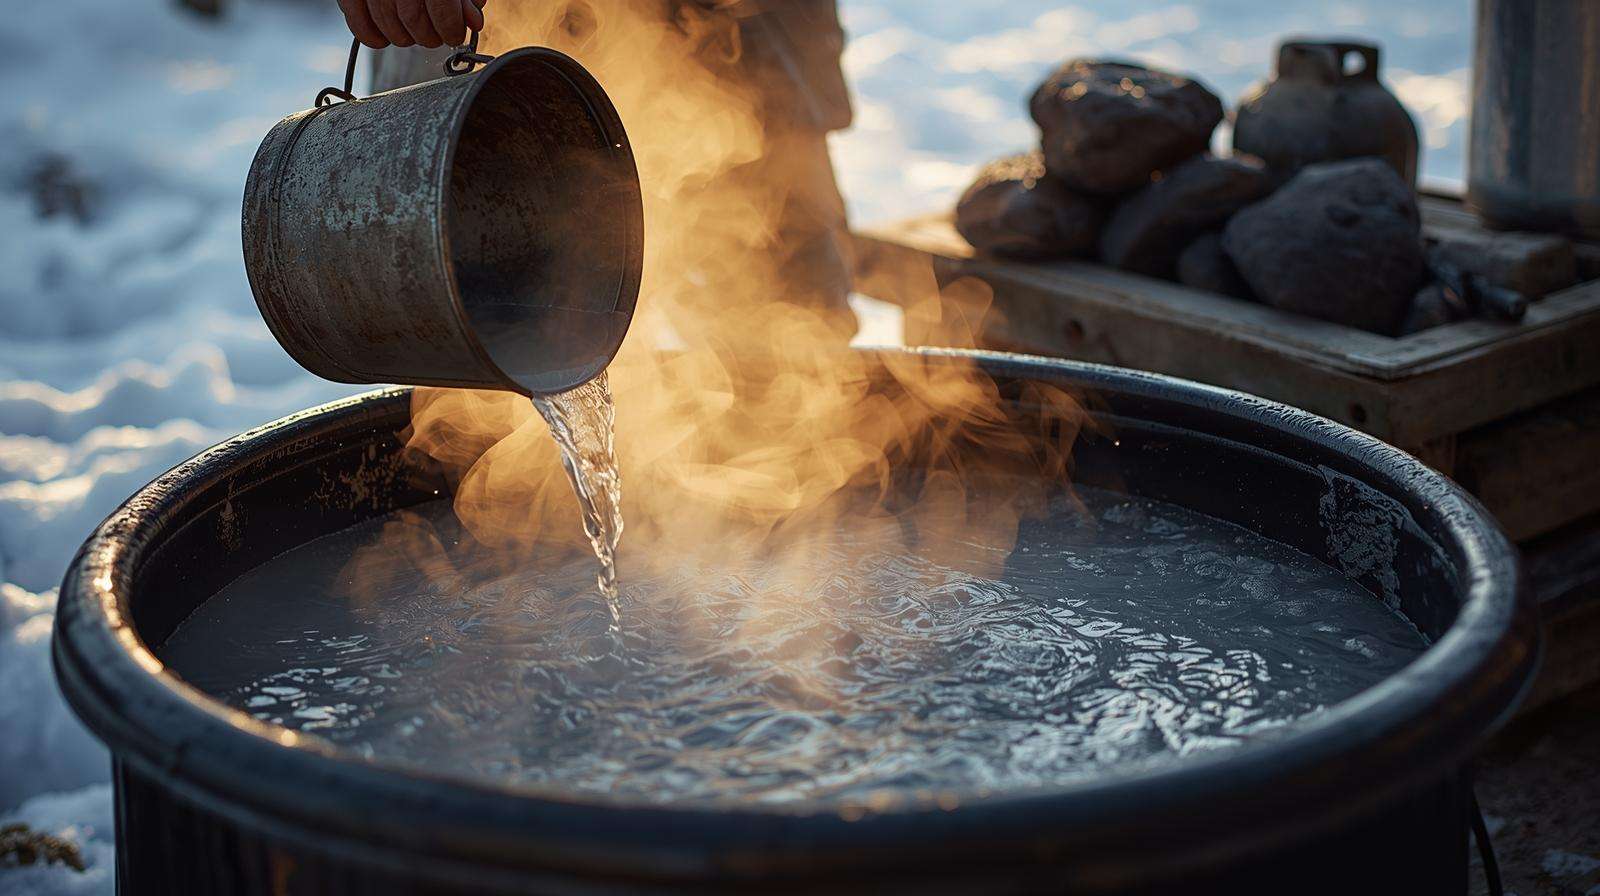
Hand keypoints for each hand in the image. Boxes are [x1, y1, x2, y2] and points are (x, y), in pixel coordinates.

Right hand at [337, 0, 486, 48]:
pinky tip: (387, 36)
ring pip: (390, 29)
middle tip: (437, 35)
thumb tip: (473, 22)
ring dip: (407, 38)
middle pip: (415, 22)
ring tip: (415, 31)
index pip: (442, 10)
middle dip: (431, 36)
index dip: (452, 29)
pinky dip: (375, 38)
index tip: (455, 34)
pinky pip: (360, 26)